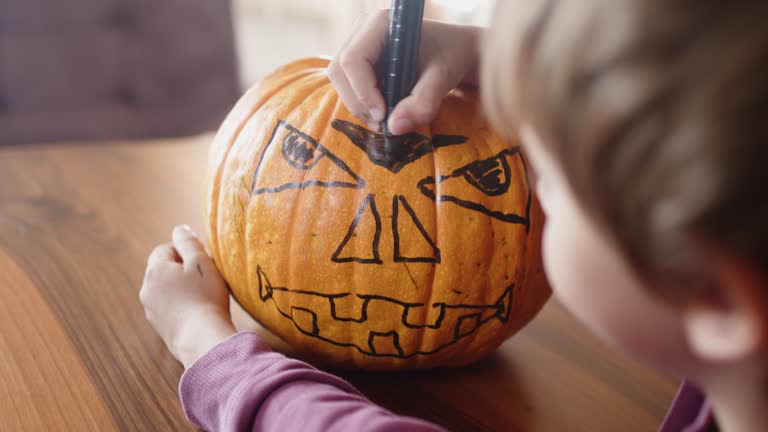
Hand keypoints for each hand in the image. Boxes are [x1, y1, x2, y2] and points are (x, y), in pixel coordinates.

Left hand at [140, 225, 236, 368]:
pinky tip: (199, 312)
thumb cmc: (205, 296)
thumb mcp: (201, 262)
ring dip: (181, 289)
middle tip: (206, 277)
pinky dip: (181, 307)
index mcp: (155, 269)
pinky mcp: (159, 327)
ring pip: (166, 290)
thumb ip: (189, 242)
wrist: (201, 338)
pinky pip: (169, 309)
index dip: (185, 251)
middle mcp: (147, 288)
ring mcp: (151, 310)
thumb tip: (179, 228)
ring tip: (204, 296)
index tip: (204, 260)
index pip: (165, 249)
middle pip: (164, 270)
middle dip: (182, 270)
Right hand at [329, 9, 480, 134]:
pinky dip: (361, 104)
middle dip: (357, 102)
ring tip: (385, 120)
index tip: (383, 116)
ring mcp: (358, 46)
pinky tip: (383, 111)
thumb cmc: (450, 56)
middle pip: (339, 70)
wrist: (455, 51)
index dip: (362, 92)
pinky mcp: (360, 62)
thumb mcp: (442, 78)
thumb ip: (422, 102)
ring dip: (358, 106)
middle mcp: (363, 31)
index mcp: (380, 24)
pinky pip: (348, 85)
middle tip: (382, 124)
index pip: (353, 59)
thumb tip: (394, 128)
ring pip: (340, 80)